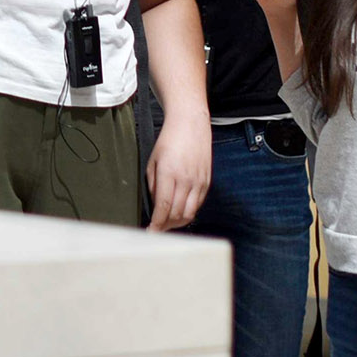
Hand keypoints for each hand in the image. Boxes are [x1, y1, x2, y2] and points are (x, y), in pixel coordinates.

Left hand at [146, 112, 211, 229]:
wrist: (190, 124)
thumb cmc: (168, 141)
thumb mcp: (153, 161)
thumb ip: (153, 185)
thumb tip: (155, 205)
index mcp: (169, 173)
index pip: (163, 207)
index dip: (156, 224)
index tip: (150, 231)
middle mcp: (186, 180)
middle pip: (176, 214)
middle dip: (165, 225)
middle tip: (157, 228)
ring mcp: (198, 182)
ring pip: (189, 213)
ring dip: (177, 222)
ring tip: (168, 223)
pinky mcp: (206, 182)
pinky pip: (198, 204)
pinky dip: (188, 212)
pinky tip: (180, 211)